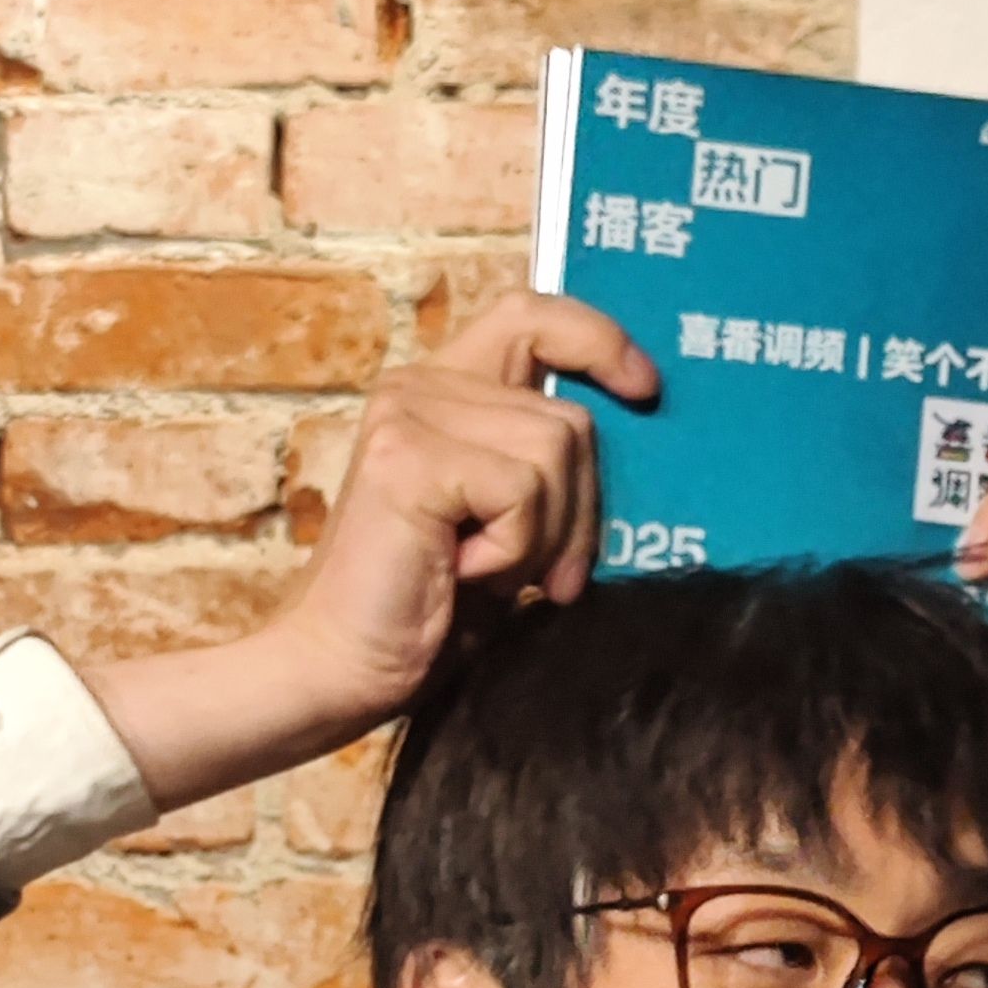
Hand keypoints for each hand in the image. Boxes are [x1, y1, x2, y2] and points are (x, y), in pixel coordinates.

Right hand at [85, 291, 656, 809]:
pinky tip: (462, 574)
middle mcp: (420, 386)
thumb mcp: (508, 528)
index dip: (597, 340)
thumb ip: (548, 472)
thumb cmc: (429, 612)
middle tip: (546, 578)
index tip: (644, 389)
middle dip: (581, 512)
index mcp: (442, 392)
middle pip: (568, 417)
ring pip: (555, 449)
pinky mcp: (408, 457)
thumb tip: (637, 440)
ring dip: (544, 536)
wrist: (343, 670)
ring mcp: (409, 414)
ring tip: (488, 574)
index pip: (531, 317)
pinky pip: (523, 489)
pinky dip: (514, 550)